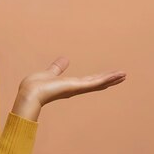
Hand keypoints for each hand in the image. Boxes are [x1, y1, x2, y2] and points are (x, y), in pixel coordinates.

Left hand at [12, 56, 126, 120]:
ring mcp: (77, 88)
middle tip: (122, 76)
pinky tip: (116, 76)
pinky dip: (106, 79)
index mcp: (69, 85)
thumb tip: (64, 59)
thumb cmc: (35, 86)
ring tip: (124, 75)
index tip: (108, 76)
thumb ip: (57, 67)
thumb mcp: (49, 73)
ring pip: (98, 82)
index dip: (98, 78)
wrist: (30, 93)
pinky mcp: (77, 87)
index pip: (87, 81)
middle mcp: (75, 88)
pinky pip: (94, 82)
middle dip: (109, 79)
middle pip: (96, 83)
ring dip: (111, 78)